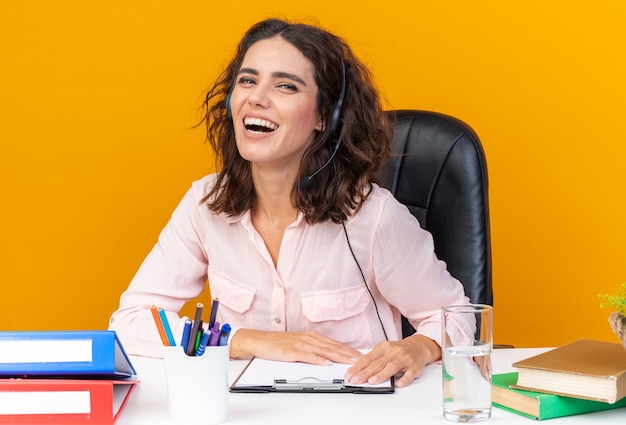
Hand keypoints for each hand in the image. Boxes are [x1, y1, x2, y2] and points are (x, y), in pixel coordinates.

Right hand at [230, 329, 361, 364]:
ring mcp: (300, 344)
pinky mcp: (292, 351)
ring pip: (323, 350)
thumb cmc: (278, 343)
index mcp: (311, 336)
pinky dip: (318, 359)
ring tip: (349, 361)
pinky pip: (307, 356)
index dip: (347, 349)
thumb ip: (313, 348)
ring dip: (338, 356)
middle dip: (347, 353)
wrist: (260, 340)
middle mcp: (308, 338)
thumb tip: (327, 356)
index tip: (359, 355)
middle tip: (360, 358)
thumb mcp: (298, 343)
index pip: (333, 343)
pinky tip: (326, 363)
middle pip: (332, 346)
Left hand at [344, 334, 440, 387]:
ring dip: (381, 375)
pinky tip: (398, 384)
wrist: (418, 346)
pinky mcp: (415, 366)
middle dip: (365, 372)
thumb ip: (372, 359)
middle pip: (378, 363)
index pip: (368, 358)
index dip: (358, 367)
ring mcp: (405, 359)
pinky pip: (410, 374)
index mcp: (384, 347)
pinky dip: (404, 379)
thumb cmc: (398, 350)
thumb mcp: (384, 350)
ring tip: (372, 381)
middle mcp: (394, 352)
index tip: (349, 374)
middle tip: (356, 380)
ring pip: (392, 367)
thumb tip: (356, 368)